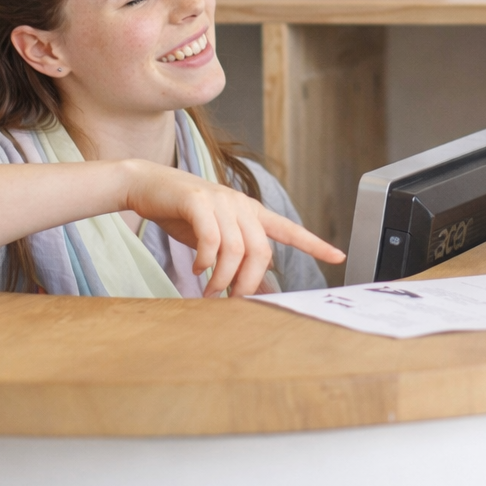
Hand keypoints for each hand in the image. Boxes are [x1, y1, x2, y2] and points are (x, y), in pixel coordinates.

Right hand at [123, 160, 344, 296]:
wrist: (147, 185)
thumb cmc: (183, 214)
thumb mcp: (216, 238)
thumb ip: (238, 259)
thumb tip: (261, 288)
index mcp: (251, 212)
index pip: (289, 229)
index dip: (314, 244)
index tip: (338, 256)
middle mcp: (241, 204)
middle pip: (261, 250)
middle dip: (248, 282)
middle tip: (233, 300)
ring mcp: (220, 200)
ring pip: (236, 248)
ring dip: (223, 278)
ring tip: (210, 291)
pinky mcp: (197, 200)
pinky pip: (212, 237)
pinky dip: (206, 260)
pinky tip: (198, 269)